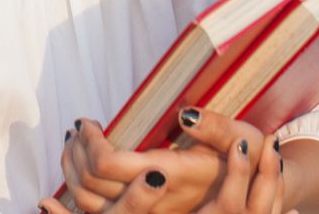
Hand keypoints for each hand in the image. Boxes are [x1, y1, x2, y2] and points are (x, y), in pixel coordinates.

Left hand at [39, 111, 298, 213]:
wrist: (255, 192)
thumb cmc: (248, 157)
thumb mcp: (242, 138)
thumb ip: (215, 128)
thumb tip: (185, 114)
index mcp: (172, 176)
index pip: (109, 166)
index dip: (89, 142)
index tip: (88, 122)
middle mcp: (156, 200)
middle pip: (90, 187)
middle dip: (74, 154)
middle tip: (76, 130)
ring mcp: (149, 212)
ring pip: (88, 205)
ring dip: (70, 172)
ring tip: (72, 145)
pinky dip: (73, 199)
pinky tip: (63, 184)